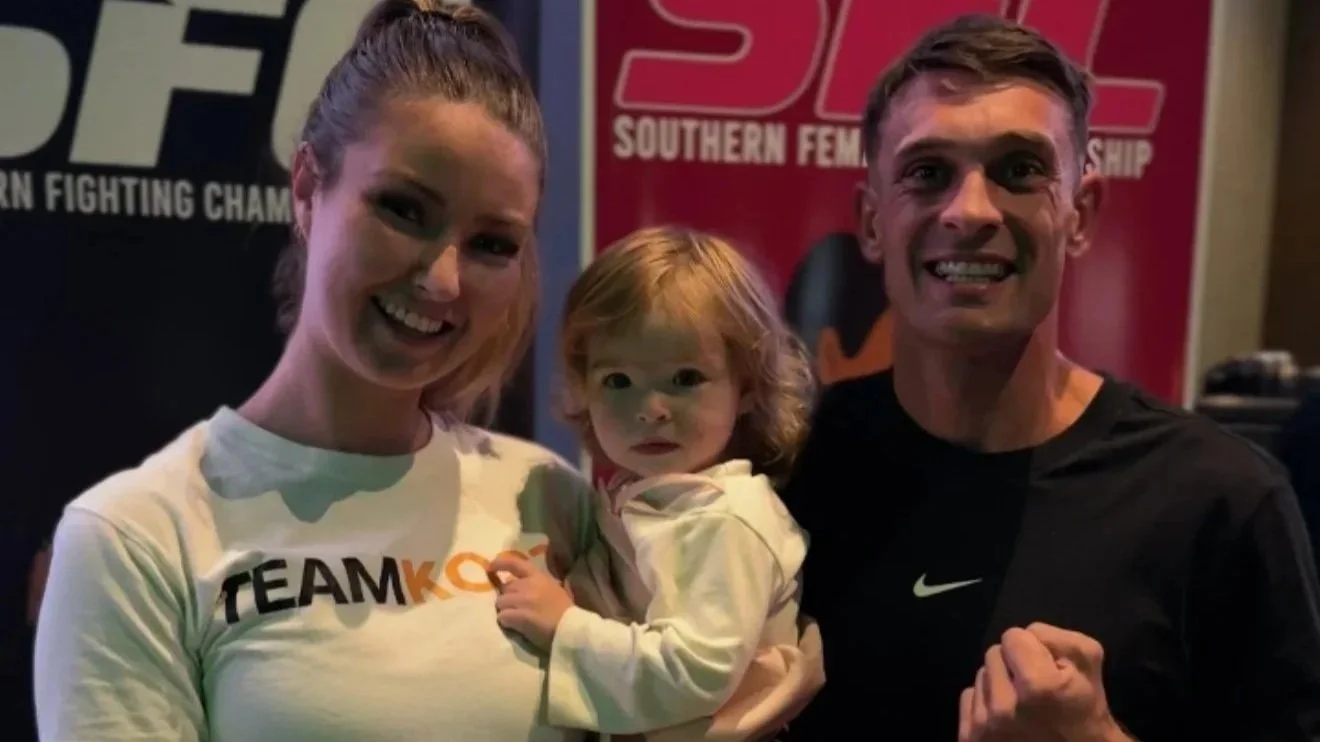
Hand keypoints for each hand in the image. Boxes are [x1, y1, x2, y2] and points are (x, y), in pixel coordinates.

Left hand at [488, 553, 573, 651]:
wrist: (572, 629)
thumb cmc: (566, 612)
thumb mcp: (554, 589)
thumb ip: (537, 584)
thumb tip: (520, 584)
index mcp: (539, 577)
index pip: (516, 563)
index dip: (501, 563)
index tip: (490, 567)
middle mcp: (529, 585)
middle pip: (505, 588)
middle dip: (507, 598)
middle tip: (515, 609)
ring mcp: (523, 600)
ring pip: (500, 603)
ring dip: (505, 611)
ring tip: (515, 619)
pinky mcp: (519, 616)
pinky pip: (502, 617)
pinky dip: (506, 622)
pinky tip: (515, 627)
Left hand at [958, 623, 1130, 741]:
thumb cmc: (1086, 713)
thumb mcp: (1088, 662)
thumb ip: (1055, 637)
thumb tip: (1025, 634)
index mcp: (1036, 686)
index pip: (1013, 636)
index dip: (1033, 648)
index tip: (1046, 668)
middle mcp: (1003, 708)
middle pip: (993, 653)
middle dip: (1014, 665)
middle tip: (1035, 688)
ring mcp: (984, 727)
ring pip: (981, 676)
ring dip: (1000, 684)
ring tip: (1024, 705)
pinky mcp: (971, 738)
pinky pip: (969, 698)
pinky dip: (986, 703)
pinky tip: (1009, 718)